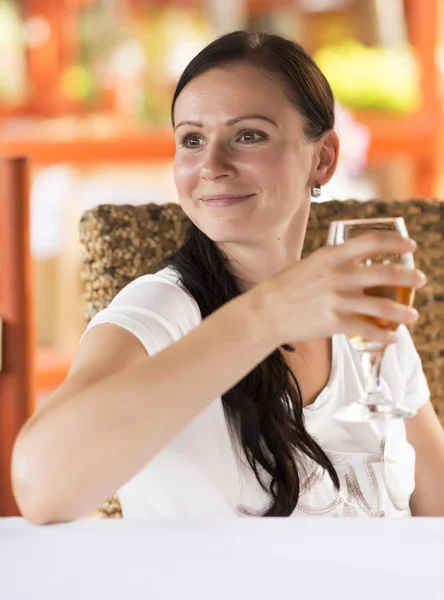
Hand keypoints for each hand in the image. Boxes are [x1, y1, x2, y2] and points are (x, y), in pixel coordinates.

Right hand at [257, 232, 426, 346]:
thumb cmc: (286, 287)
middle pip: (386, 273)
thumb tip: (355, 259)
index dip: (396, 242)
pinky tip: (392, 338)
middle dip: (410, 276)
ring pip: (383, 306)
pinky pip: (368, 330)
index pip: (372, 241)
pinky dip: (384, 336)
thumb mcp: (310, 264)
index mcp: (332, 255)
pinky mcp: (335, 322)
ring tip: (413, 315)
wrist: (265, 312)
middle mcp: (338, 275)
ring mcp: (337, 300)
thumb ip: (334, 261)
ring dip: (404, 311)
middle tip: (420, 278)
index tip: (411, 244)